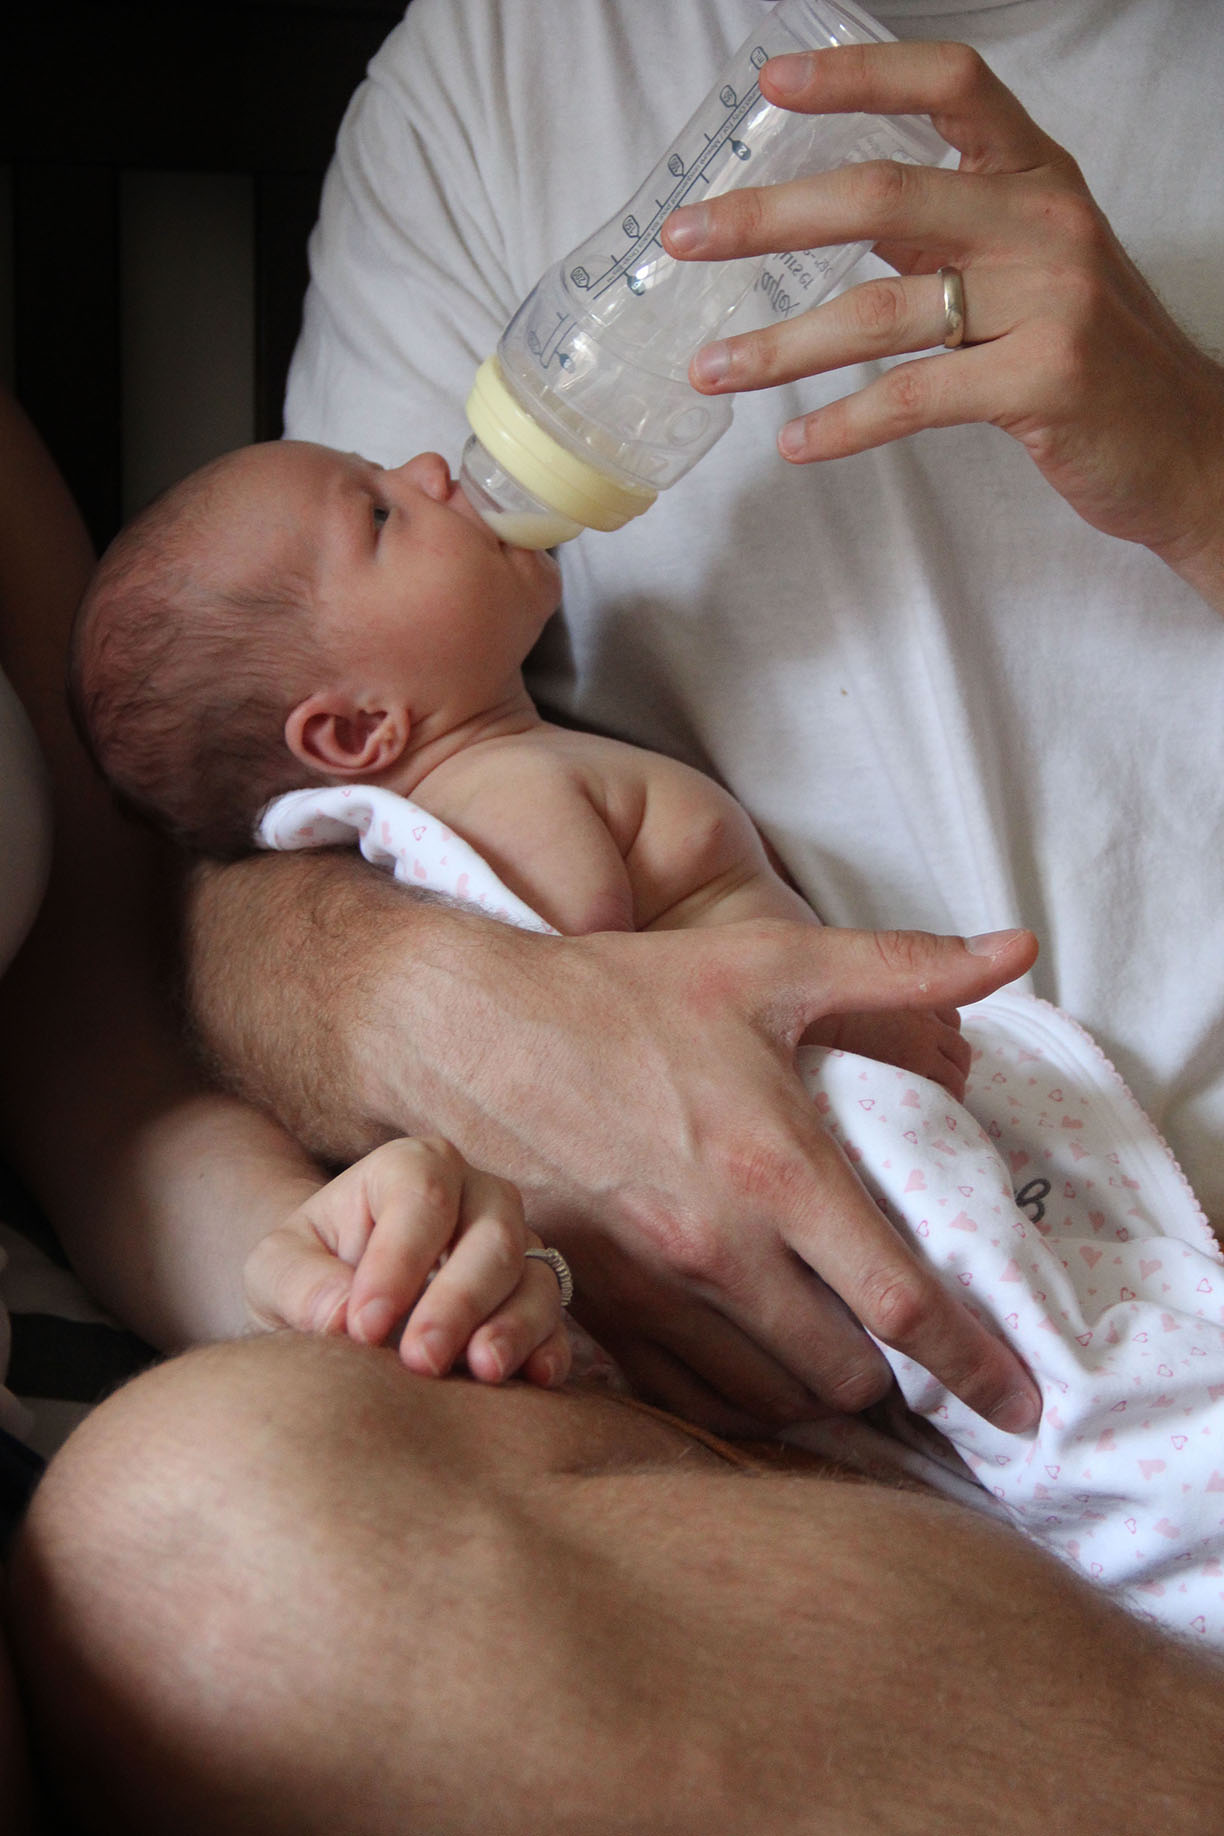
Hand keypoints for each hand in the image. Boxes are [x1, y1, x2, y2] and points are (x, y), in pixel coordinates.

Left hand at [244, 1137, 571, 1387]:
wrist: (343, 1306)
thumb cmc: (311, 1274)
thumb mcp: (277, 1271)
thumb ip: (300, 1285)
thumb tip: (341, 1316)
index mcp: (413, 1167)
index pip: (422, 1197)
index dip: (398, 1260)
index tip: (363, 1327)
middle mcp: (478, 1195)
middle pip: (492, 1235)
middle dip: (458, 1300)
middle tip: (419, 1361)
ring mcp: (516, 1245)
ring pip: (533, 1275)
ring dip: (512, 1325)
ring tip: (481, 1372)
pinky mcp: (535, 1298)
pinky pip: (557, 1319)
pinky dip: (549, 1347)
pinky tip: (533, 1379)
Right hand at [347, 908, 1040, 1433]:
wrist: (465, 1029)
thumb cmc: (620, 994)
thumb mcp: (768, 962)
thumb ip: (901, 969)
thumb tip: (1015, 951)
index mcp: (776, 1169)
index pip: (903, 1304)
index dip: (975, 1367)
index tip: (1019, 1406)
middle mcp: (717, 1248)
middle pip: (840, 1377)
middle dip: (887, 1378)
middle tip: (900, 1348)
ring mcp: (648, 1288)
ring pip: (763, 1397)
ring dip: (808, 1389)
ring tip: (829, 1354)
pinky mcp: (591, 1304)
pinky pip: (679, 1392)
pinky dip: (727, 1391)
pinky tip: (743, 1358)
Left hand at [661, 41, 1223, 599]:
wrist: (1185, 443)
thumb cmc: (1093, 354)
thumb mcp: (1029, 264)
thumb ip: (944, 230)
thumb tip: (830, 207)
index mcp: (1037, 178)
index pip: (952, 87)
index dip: (860, 76)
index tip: (775, 85)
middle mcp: (1044, 223)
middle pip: (884, 194)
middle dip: (768, 217)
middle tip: (686, 238)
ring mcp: (1051, 301)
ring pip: (883, 309)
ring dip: (782, 346)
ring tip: (713, 368)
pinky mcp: (1044, 382)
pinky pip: (916, 397)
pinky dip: (844, 425)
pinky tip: (794, 444)